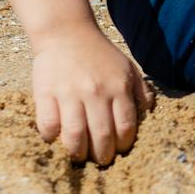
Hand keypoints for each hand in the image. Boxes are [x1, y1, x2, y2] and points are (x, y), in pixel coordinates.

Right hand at [31, 27, 153, 165]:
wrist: (66, 33)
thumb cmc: (99, 54)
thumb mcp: (127, 67)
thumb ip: (140, 90)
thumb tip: (148, 113)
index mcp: (118, 87)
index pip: (125, 127)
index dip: (123, 145)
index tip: (119, 151)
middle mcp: (96, 92)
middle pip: (102, 136)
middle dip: (103, 155)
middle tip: (101, 161)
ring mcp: (69, 94)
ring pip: (74, 136)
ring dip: (78, 153)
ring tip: (79, 156)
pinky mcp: (46, 94)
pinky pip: (48, 126)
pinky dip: (52, 138)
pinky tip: (56, 138)